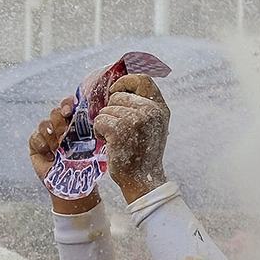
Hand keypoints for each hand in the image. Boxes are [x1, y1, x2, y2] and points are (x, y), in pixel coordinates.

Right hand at [28, 99, 97, 215]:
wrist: (73, 185)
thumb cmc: (86, 166)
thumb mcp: (93, 145)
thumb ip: (91, 129)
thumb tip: (97, 114)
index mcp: (75, 123)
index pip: (69, 105)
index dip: (68, 104)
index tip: (69, 111)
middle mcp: (60, 127)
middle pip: (55, 112)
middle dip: (60, 123)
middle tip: (65, 136)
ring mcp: (47, 137)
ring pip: (44, 124)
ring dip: (51, 135)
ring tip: (58, 148)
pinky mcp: (36, 147)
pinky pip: (34, 137)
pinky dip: (41, 144)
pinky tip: (48, 154)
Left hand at [90, 75, 169, 203]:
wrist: (142, 179)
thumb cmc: (141, 152)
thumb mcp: (150, 125)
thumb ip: (142, 106)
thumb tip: (119, 87)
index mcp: (160, 107)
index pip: (143, 79)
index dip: (125, 82)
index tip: (115, 92)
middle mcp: (151, 111)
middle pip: (118, 96)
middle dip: (111, 111)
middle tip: (117, 129)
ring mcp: (136, 119)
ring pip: (106, 109)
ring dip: (105, 123)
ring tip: (116, 139)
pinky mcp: (120, 129)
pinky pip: (100, 120)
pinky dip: (98, 131)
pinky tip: (108, 143)